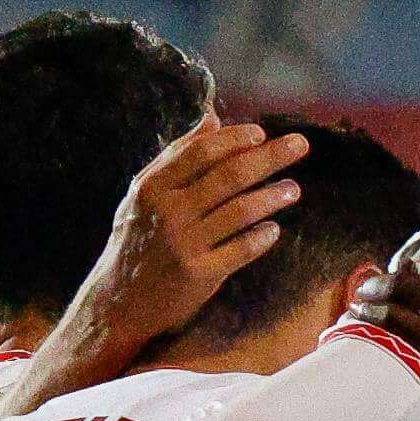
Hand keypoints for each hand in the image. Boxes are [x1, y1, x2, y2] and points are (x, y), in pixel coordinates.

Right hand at [6, 121, 302, 406]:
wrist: (119, 302)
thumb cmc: (138, 243)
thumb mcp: (146, 194)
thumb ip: (178, 156)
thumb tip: (212, 118)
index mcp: (153, 186)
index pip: (201, 152)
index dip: (235, 139)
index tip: (262, 133)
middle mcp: (168, 211)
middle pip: (228, 175)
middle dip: (269, 156)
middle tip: (300, 145)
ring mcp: (184, 243)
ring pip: (239, 210)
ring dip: (272, 196)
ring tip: (294, 189)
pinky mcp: (199, 274)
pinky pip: (241, 250)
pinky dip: (261, 237)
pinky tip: (275, 229)